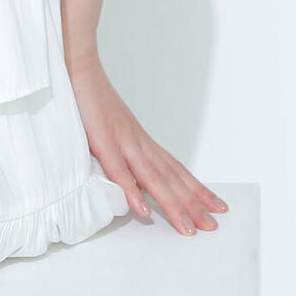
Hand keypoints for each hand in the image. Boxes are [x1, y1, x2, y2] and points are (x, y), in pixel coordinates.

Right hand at [67, 52, 227, 234]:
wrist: (80, 68)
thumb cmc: (93, 100)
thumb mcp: (113, 129)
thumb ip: (124, 153)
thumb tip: (133, 179)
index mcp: (141, 140)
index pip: (175, 169)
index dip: (196, 189)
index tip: (215, 206)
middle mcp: (138, 141)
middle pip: (171, 178)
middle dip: (192, 204)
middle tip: (212, 226)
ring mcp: (122, 140)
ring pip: (152, 177)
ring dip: (171, 204)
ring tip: (186, 227)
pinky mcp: (102, 140)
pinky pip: (118, 170)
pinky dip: (131, 190)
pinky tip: (142, 210)